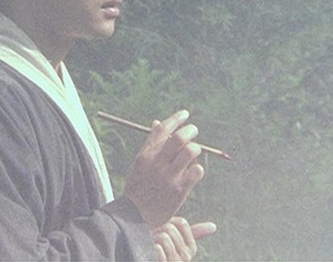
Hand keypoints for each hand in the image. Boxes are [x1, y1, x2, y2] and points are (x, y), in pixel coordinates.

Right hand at [124, 110, 204, 227]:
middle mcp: (156, 163)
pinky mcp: (179, 189)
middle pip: (179, 138)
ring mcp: (168, 176)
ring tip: (194, 152)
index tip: (185, 114)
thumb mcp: (140, 163)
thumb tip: (158, 122)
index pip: (162, 129)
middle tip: (194, 130)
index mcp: (145, 155)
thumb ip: (151, 144)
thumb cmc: (138, 188)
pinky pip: (196, 170)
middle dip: (190, 130)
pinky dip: (197, 169)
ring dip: (195, 149)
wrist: (135, 217)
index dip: (175, 118)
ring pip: (191, 151)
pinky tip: (193, 172)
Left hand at [152, 217, 216, 261]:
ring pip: (164, 237)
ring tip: (149, 244)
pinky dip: (151, 247)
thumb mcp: (175, 240)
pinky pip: (158, 249)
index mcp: (191, 249)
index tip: (161, 229)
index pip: (181, 223)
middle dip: (157, 229)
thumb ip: (195, 233)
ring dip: (152, 238)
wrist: (143, 260)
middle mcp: (186, 257)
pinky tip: (149, 251)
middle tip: (152, 237)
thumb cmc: (158, 249)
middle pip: (170, 228)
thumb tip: (214, 226)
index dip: (167, 221)